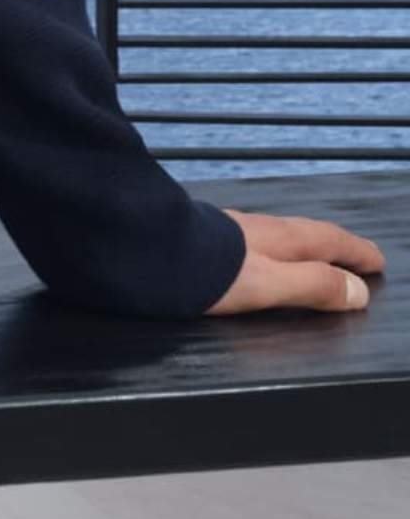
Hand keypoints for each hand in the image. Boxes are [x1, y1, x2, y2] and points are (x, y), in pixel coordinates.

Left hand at [200, 207, 385, 318]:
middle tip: (354, 256)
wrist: (141, 250)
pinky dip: (273, 249)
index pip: (329, 241)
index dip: (356, 252)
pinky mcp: (204, 238)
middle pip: (307, 234)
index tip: (378, 262)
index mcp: (280, 238)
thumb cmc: (206, 272)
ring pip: (279, 235)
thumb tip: (358, 291)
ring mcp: (229, 229)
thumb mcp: (269, 285)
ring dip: (303, 247)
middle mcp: (258, 228)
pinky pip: (254, 241)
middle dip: (334, 245)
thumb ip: (312, 287)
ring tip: (313, 258)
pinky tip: (259, 257)